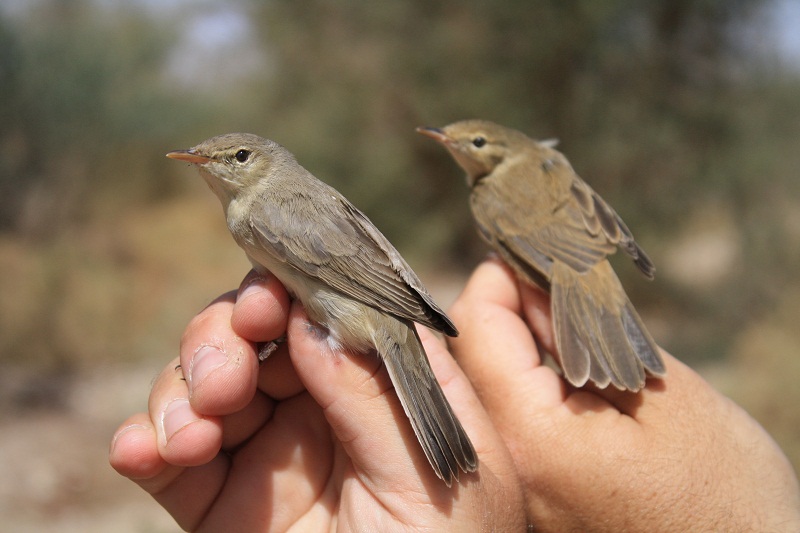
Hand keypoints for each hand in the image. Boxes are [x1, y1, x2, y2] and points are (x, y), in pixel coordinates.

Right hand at [109, 270, 524, 530]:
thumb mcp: (422, 476)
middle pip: (254, 334)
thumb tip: (309, 322)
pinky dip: (143, 442)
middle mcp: (323, 408)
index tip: (266, 305)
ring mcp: (268, 452)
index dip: (291, 292)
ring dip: (181, 390)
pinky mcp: (221, 501)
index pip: (330, 312)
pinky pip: (169, 457)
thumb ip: (371, 395)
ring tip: (192, 436)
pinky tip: (138, 451)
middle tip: (225, 382)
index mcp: (382, 388)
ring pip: (204, 383)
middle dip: (225, 340)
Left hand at [447, 259, 799, 531]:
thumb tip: (529, 280)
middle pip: (470, 363)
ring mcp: (518, 494)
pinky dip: (522, 384)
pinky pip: (507, 425)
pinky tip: (557, 368)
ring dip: (509, 345)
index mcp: (536, 439)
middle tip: (541, 281)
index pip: (479, 333)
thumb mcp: (661, 391)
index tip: (524, 256)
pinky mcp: (533, 503)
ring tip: (553, 319)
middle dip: (498, 310)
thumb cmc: (725, 487)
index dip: (497, 281)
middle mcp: (510, 472)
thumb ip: (586, 331)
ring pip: (484, 393)